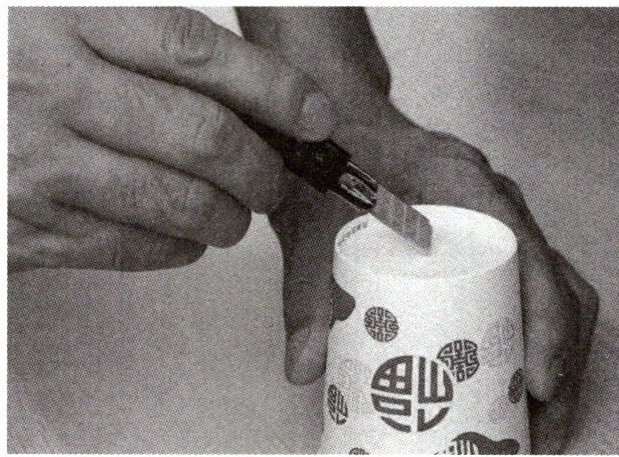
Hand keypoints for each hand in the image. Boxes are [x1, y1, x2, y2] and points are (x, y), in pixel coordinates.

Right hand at [9, 7, 335, 271]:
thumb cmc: (2, 58)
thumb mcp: (53, 11)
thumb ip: (138, 30)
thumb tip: (243, 73)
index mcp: (64, 19)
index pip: (196, 52)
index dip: (273, 87)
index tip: (315, 114)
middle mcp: (50, 90)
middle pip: (201, 136)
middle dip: (263, 166)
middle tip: (277, 175)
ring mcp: (34, 165)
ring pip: (175, 203)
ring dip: (229, 214)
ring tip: (236, 209)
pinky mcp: (22, 228)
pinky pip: (130, 246)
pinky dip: (177, 246)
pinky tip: (184, 233)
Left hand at [272, 117, 598, 452]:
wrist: (337, 129)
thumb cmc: (333, 162)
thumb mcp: (313, 225)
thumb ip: (308, 291)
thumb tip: (307, 368)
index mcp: (464, 186)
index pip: (530, 255)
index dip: (546, 322)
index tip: (537, 384)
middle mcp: (498, 205)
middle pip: (561, 286)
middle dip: (563, 364)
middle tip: (540, 430)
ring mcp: (502, 225)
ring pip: (560, 293)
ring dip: (560, 360)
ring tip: (537, 422)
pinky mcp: (493, 246)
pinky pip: (539, 292)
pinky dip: (541, 342)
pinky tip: (520, 384)